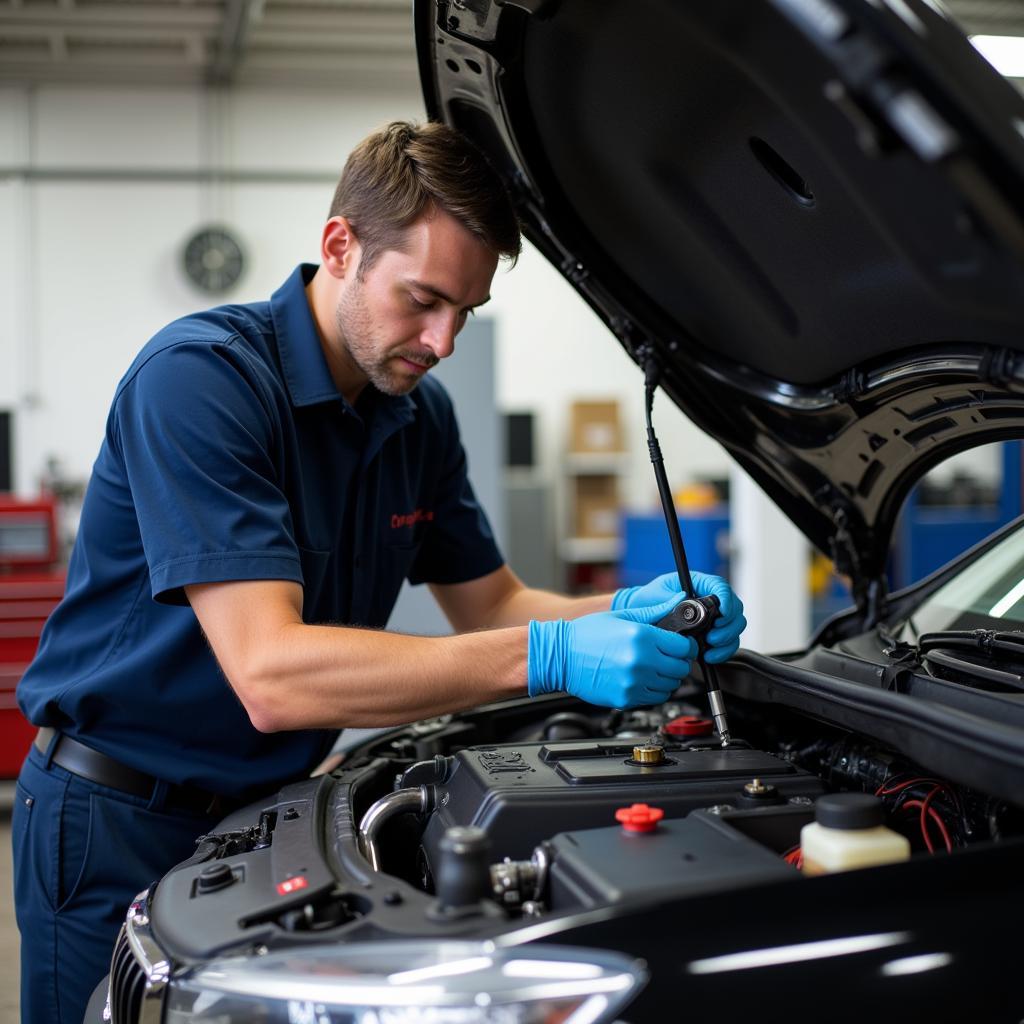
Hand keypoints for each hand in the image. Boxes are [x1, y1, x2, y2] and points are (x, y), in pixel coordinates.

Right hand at [528, 596, 696, 708]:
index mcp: (641, 636)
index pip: (684, 647)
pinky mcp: (626, 698)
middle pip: (681, 668)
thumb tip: (678, 600)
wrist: (561, 657)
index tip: (680, 645)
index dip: (685, 646)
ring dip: (667, 677)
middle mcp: (640, 661)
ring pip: (671, 685)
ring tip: (652, 667)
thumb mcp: (622, 615)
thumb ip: (654, 610)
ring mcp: (633, 682)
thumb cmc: (587, 635)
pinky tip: (642, 678)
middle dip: (678, 661)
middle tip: (666, 656)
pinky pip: (655, 697)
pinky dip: (655, 690)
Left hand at [612, 570, 745, 663]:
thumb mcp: (657, 594)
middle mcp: (710, 599)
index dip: (726, 600)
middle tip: (713, 637)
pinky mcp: (712, 633)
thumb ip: (671, 597)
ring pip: (735, 626)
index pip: (721, 587)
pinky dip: (723, 651)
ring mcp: (713, 617)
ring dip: (727, 640)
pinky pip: (728, 642)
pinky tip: (709, 656)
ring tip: (710, 647)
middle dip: (728, 625)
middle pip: (735, 608)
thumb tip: (685, 598)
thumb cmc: (648, 600)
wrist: (640, 616)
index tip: (722, 612)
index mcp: (699, 584)